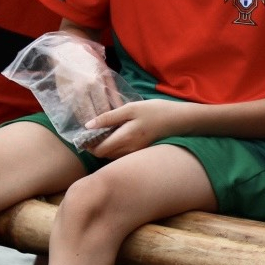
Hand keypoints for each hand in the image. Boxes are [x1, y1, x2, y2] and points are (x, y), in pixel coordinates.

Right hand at [45, 36, 122, 124]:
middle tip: (104, 135)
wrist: (68, 49)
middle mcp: (81, 89)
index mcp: (95, 84)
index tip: (113, 129)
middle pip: (90, 114)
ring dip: (86, 123)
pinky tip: (82, 121)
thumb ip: (112, 92)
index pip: (103, 109)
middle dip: (97, 126)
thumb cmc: (91, 60)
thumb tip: (120, 108)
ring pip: (79, 114)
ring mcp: (69, 91)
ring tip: (94, 131)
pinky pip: (70, 109)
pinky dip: (76, 115)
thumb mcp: (106, 73)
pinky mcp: (61, 93)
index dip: (108, 121)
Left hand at [85, 98, 199, 158]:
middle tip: (94, 132)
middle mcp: (129, 150)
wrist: (180, 120)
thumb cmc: (155, 111)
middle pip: (103, 155)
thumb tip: (88, 126)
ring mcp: (136, 153)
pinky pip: (122, 154)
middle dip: (95, 146)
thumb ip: (109, 117)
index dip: (88, 144)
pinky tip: (119, 135)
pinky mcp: (140, 152)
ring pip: (112, 156)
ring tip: (106, 132)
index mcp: (125, 138)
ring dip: (106, 147)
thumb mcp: (131, 108)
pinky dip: (116, 147)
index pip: (98, 150)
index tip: (85, 134)